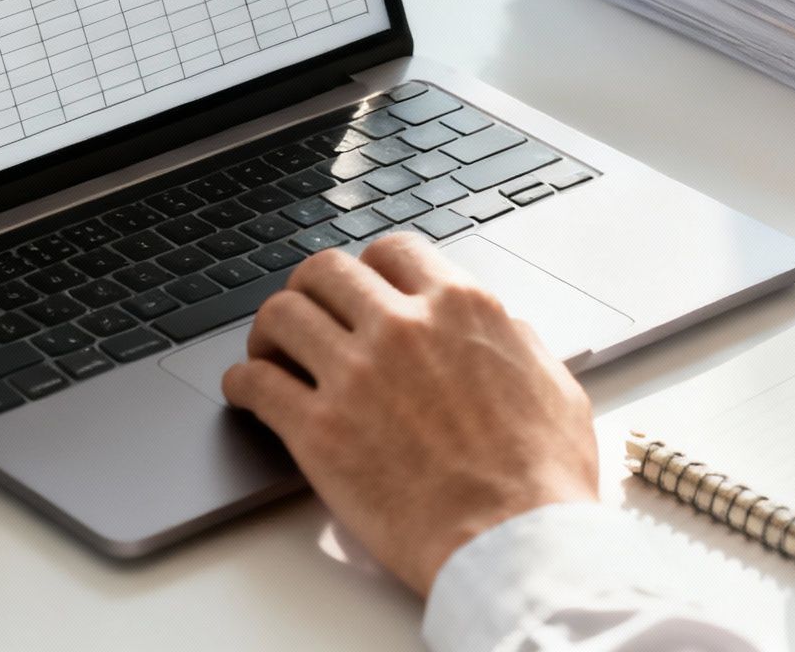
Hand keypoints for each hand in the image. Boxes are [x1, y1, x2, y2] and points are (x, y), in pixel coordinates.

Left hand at [222, 234, 598, 595]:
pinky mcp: (318, 430)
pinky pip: (255, 383)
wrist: (514, 543)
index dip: (370, 269)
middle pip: (325, 271)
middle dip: (310, 290)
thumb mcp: (552, 384)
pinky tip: (247, 393)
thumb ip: (515, 343)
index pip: (392, 251)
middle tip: (307, 316)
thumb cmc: (541, 478)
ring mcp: (355, 375)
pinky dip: (242, 382)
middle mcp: (402, 327)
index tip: (361, 290)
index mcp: (461, 307)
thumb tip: (497, 329)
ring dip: (269, 331)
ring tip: (270, 353)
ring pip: (281, 315)